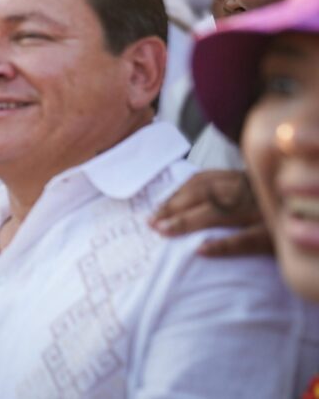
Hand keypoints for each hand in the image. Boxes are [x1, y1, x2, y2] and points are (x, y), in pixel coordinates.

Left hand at [150, 169, 273, 256]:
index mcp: (244, 179)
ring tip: (164, 231)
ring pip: (218, 213)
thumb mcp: (255, 192)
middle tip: (151, 221)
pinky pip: (244, 240)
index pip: (204, 181)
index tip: (156, 206)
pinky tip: (199, 250)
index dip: (177, 193)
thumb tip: (189, 202)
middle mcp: (250, 192)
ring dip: (187, 221)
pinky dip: (221, 245)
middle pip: (205, 195)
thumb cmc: (278, 209)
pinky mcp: (274, 236)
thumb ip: (229, 192)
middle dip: (174, 206)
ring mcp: (262, 212)